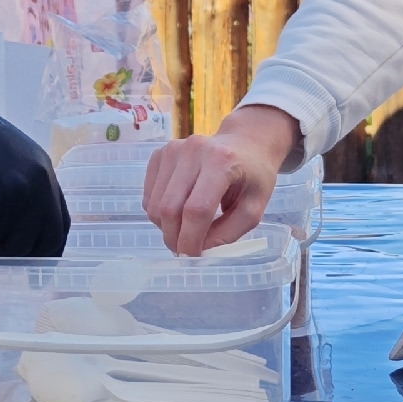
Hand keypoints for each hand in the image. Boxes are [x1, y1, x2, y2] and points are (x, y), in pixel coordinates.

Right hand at [0, 73, 68, 256]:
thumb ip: (21, 189)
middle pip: (43, 242)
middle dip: (21, 253)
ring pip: (14, 246)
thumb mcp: (8, 158)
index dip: (47, 246)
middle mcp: (38, 186)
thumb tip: (18, 225)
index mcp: (45, 172)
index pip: (60, 224)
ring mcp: (18, 196)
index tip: (32, 257)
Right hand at [144, 105, 299, 255]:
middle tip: (185, 251)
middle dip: (174, 238)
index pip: (196, 209)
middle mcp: (192, 151)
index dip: (191, 239)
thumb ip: (228, 233)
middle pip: (170, 208)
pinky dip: (159, 213)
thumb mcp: (253, 208)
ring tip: (184, 230)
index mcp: (221, 162)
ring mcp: (171, 150)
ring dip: (165, 227)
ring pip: (154, 204)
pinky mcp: (159, 154)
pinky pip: (149, 195)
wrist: (245, 143)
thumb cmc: (254, 176)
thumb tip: (199, 251)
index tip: (192, 258)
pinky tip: (177, 212)